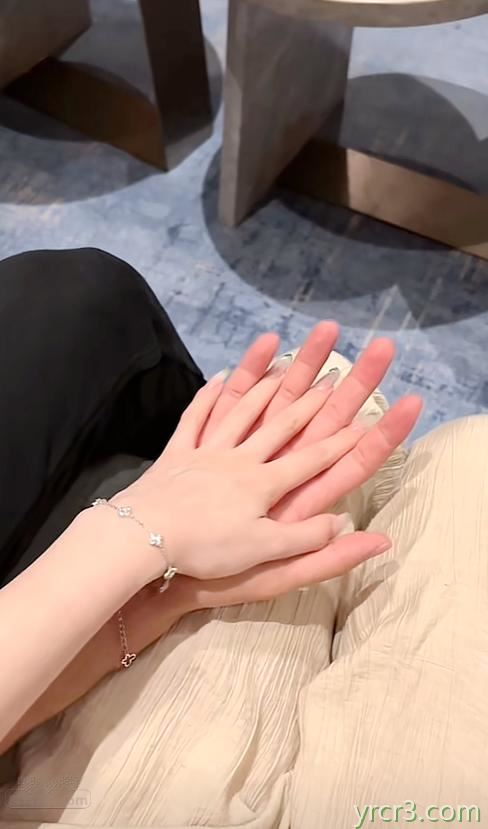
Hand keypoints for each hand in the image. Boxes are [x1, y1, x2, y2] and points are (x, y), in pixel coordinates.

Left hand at [175, 323, 421, 606]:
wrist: (146, 535)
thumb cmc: (207, 547)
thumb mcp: (263, 551)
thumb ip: (305, 537)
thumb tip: (343, 521)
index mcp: (263, 484)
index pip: (311, 460)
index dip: (339, 442)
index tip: (364, 421)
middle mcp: (240, 459)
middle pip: (280, 426)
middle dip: (309, 403)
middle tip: (331, 378)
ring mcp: (206, 452)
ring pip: (241, 413)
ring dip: (265, 389)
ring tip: (284, 367)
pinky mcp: (176, 454)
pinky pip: (195, 419)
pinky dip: (208, 398)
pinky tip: (219, 379)